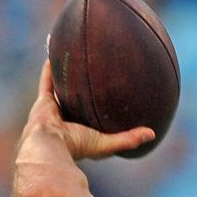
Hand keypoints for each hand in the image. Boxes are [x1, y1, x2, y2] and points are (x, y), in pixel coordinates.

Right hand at [20, 60, 154, 160]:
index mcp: (80, 133)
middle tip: (96, 76)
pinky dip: (51, 66)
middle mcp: (67, 121)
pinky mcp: (43, 100)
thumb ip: (129, 139)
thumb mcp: (108, 143)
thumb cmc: (78, 147)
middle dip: (84, 92)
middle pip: (77, 103)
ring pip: (62, 90)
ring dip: (67, 77)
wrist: (50, 145)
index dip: (100, 111)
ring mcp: (54, 110)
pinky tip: (58, 49)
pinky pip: (48, 79)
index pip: (92, 120)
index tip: (111, 100)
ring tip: (76, 59)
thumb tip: (153, 134)